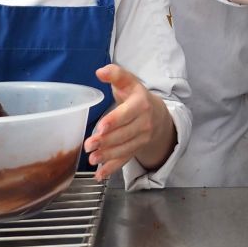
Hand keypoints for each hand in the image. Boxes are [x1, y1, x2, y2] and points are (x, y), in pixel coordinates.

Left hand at [84, 64, 172, 180]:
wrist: (158, 114)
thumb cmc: (136, 95)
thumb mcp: (128, 82)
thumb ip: (115, 74)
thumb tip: (100, 71)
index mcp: (141, 103)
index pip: (126, 114)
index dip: (114, 121)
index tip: (101, 127)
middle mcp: (144, 122)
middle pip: (124, 134)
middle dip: (106, 141)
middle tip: (89, 145)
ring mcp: (142, 138)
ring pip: (125, 148)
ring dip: (108, 155)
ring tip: (92, 159)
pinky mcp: (137, 149)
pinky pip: (126, 160)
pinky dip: (113, 169)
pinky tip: (100, 175)